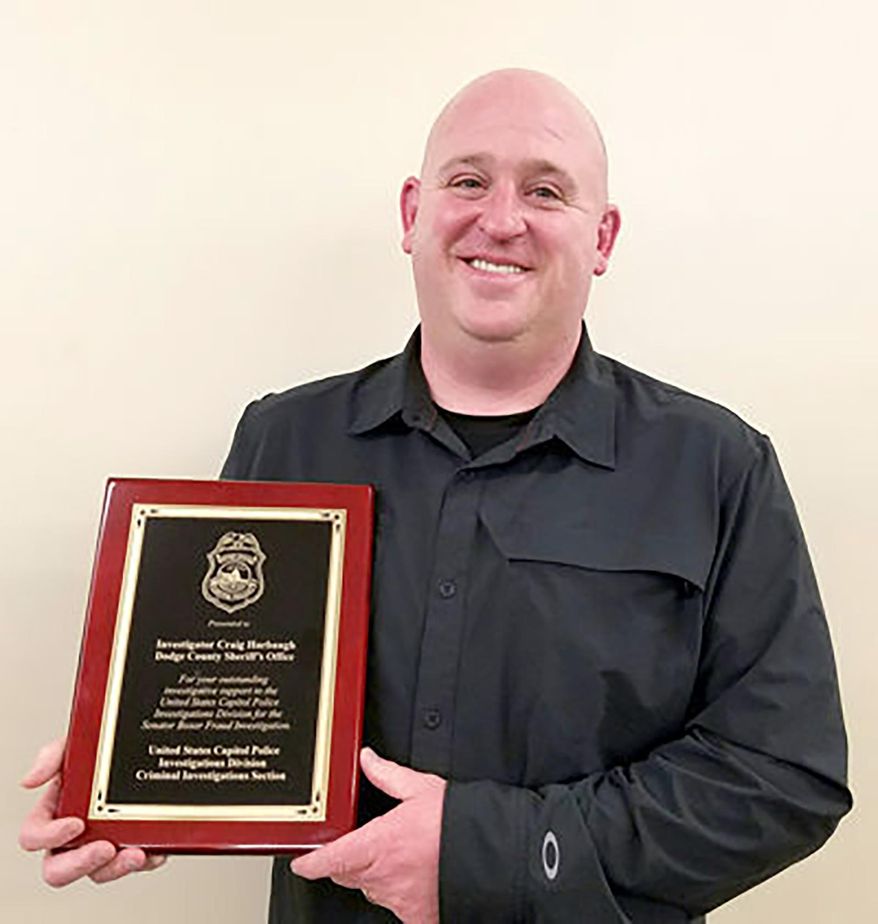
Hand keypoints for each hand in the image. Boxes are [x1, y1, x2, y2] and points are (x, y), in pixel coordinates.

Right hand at [19, 738, 166, 886]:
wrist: (146, 746)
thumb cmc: (101, 750)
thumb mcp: (76, 744)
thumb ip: (52, 756)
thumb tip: (30, 781)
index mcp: (54, 813)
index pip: (34, 836)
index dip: (49, 836)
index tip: (76, 824)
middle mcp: (73, 836)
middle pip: (58, 869)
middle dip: (80, 863)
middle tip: (105, 848)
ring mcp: (102, 844)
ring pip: (98, 872)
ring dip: (116, 869)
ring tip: (137, 854)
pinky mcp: (131, 846)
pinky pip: (136, 864)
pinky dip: (147, 861)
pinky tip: (157, 852)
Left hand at [292, 747, 445, 922]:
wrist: (494, 855)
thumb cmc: (459, 823)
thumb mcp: (420, 788)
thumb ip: (388, 776)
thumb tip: (368, 760)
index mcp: (379, 843)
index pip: (331, 859)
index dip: (310, 863)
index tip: (301, 863)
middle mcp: (385, 876)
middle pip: (349, 874)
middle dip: (347, 862)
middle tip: (358, 848)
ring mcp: (400, 899)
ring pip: (373, 890)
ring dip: (376, 876)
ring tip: (398, 857)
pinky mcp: (419, 917)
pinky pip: (398, 907)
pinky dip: (401, 894)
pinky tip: (417, 879)